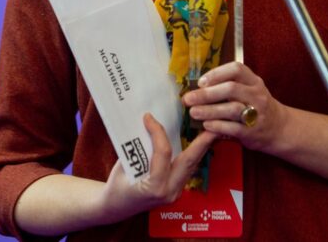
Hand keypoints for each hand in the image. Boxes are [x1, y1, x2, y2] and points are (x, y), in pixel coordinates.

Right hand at [99, 113, 216, 222]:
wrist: (116, 209)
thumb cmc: (116, 188)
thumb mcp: (123, 166)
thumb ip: (137, 148)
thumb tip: (146, 124)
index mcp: (154, 187)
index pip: (163, 153)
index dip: (158, 132)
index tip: (150, 117)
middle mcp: (169, 191)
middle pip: (189, 161)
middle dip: (202, 142)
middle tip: (211, 124)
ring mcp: (174, 193)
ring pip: (191, 166)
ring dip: (200, 147)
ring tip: (209, 130)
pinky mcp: (176, 191)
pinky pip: (186, 170)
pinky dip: (192, 155)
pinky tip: (196, 143)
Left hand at [182, 61, 288, 153]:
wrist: (279, 128)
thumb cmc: (256, 106)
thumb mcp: (249, 90)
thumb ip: (230, 86)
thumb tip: (198, 87)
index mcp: (254, 81)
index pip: (236, 69)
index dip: (216, 73)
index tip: (200, 82)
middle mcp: (257, 94)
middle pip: (231, 89)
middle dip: (207, 94)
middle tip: (189, 98)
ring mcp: (257, 113)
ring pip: (232, 109)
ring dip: (209, 110)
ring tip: (193, 112)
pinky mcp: (253, 131)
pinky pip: (233, 128)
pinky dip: (217, 126)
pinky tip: (206, 125)